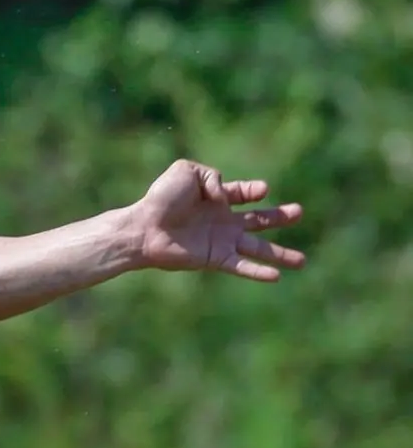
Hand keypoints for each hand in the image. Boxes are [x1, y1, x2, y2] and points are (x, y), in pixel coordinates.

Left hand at [130, 160, 303, 280]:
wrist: (144, 227)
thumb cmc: (161, 198)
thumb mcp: (186, 171)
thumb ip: (212, 175)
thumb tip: (225, 196)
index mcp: (216, 198)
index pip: (243, 193)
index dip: (253, 190)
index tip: (262, 190)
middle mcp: (222, 221)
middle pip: (259, 221)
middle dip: (280, 217)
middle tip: (299, 212)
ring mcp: (221, 241)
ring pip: (258, 248)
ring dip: (280, 254)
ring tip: (303, 261)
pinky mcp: (215, 258)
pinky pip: (241, 266)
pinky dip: (259, 271)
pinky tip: (277, 276)